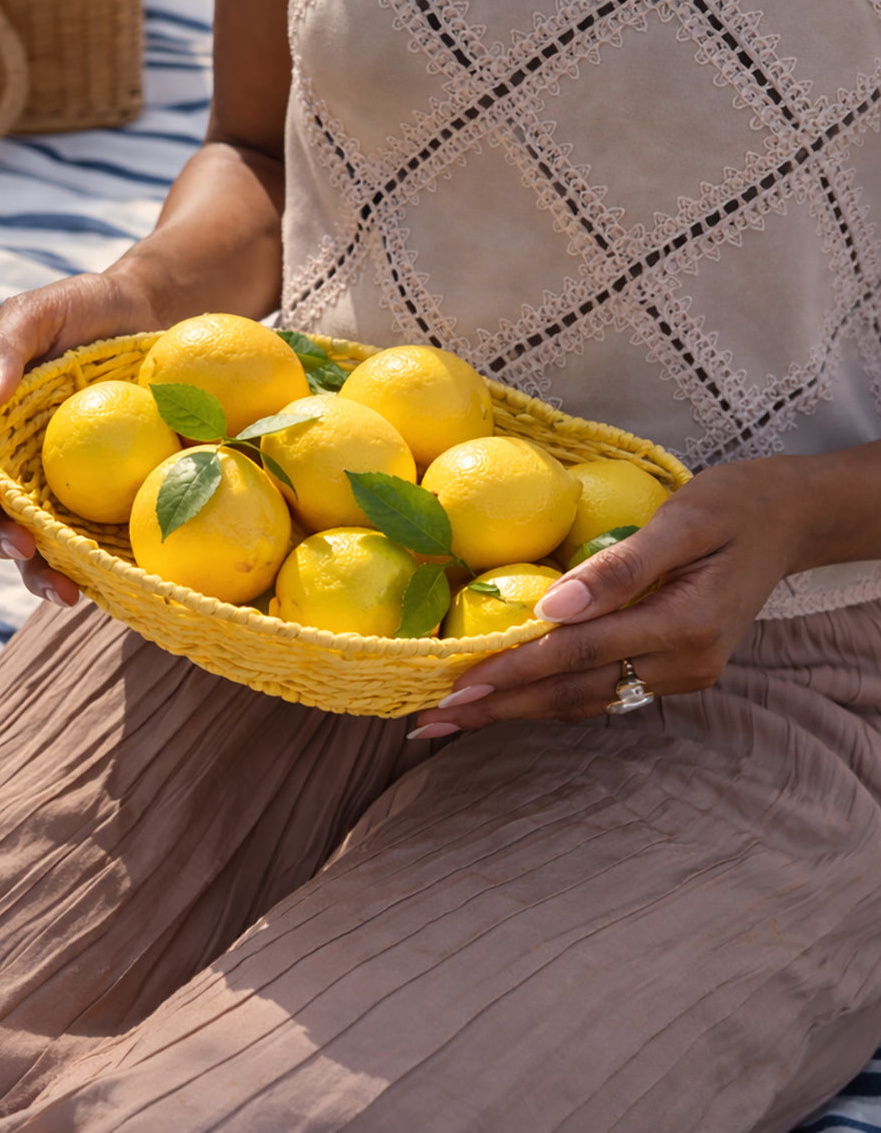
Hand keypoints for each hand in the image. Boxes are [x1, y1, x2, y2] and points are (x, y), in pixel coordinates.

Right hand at [0, 266, 158, 604]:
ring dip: (47, 572)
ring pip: (47, 544)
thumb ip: (4, 349)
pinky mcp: (117, 500)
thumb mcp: (41, 312)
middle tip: (25, 550)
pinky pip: (106, 538)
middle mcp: (25, 470)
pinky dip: (107, 564)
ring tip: (67, 592)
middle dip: (5, 543)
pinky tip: (122, 583)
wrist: (159, 316)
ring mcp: (70, 490)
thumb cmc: (89, 310)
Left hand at [409, 455, 814, 736]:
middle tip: (432, 721)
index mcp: (684, 627)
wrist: (793, 519)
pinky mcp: (674, 669)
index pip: (578, 656)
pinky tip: (513, 698)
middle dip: (501, 708)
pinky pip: (602, 689)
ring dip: (519, 710)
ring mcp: (681, 674)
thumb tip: (550, 607)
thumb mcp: (683, 519)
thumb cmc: (738, 505)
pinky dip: (552, 696)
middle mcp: (683, 665)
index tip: (456, 689)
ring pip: (585, 700)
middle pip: (574, 693)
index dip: (513, 672)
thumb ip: (620, 567)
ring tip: (457, 719)